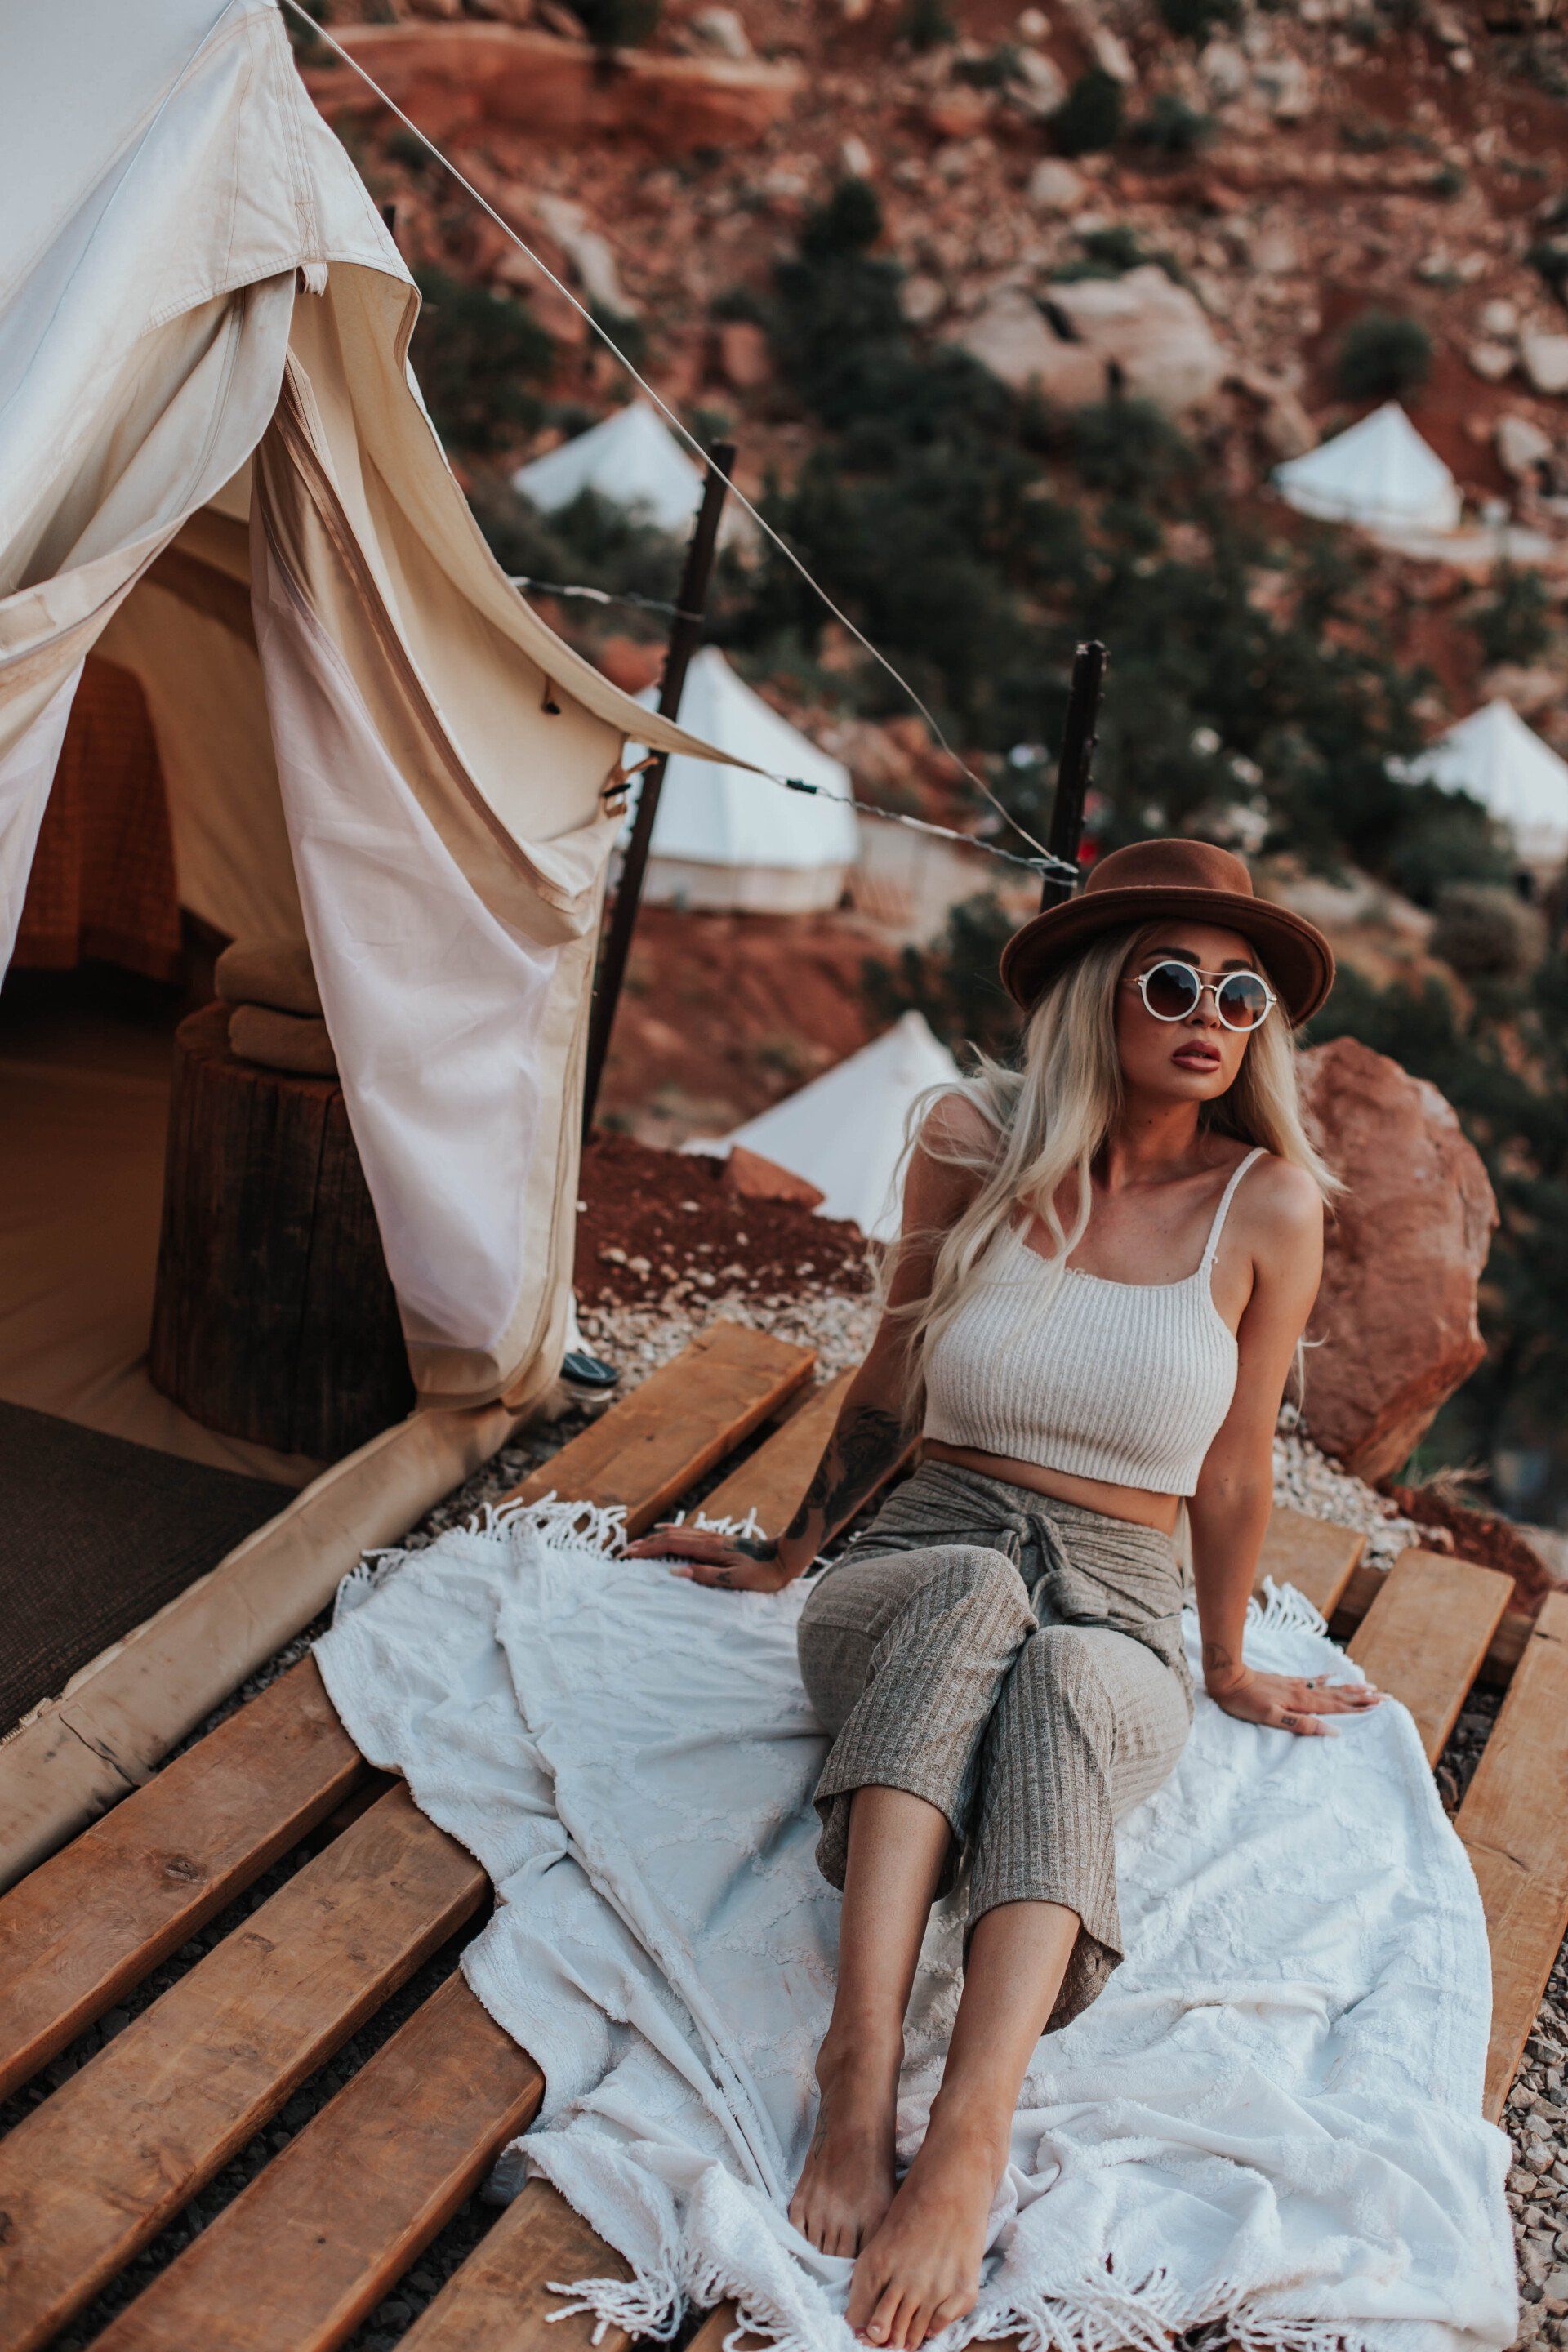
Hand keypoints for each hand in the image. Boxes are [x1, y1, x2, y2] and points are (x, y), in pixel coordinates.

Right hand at [622, 1524, 795, 1591]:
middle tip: (623, 1552)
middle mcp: (708, 1539)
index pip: (669, 1546)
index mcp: (708, 1549)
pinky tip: (666, 1531)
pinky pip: (688, 1533)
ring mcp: (713, 1537)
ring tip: (637, 1543)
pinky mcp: (718, 1540)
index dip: (646, 1550)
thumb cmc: (763, 1574)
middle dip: (645, 1544)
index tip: (627, 1556)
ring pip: (677, 1533)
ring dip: (655, 1538)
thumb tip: (674, 1573)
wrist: (785, 1557)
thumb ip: (705, 1576)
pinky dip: (671, 1532)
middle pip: (669, 1538)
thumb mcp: (735, 1580)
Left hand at [1206, 1664, 1383, 1736]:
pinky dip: (1325, 1678)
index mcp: (1302, 1703)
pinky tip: (1333, 1675)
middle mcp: (1303, 1692)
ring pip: (1329, 1687)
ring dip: (1349, 1687)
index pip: (1337, 1707)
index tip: (1379, 1704)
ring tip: (1369, 1685)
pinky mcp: (1287, 1681)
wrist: (1228, 1677)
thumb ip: (1302, 1724)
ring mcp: (1296, 1685)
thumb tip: (1332, 1730)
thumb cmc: (1246, 1702)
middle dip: (1362, 1697)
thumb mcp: (1272, 1717)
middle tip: (1385, 1696)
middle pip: (1338, 1696)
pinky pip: (1312, 1680)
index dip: (1358, 1707)